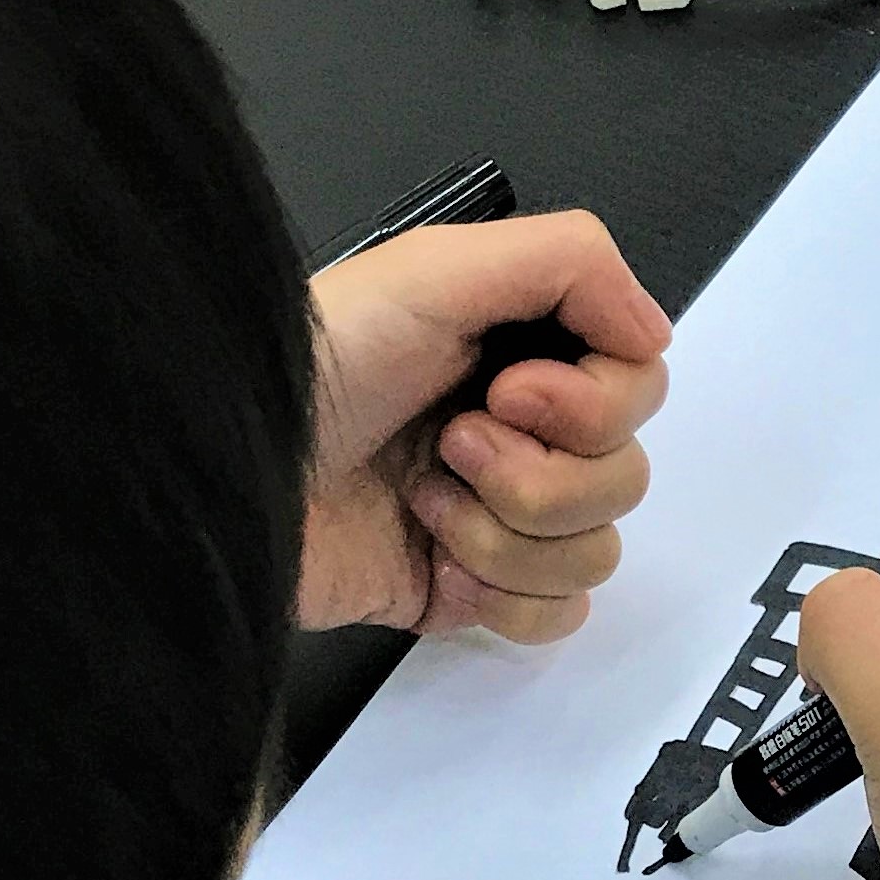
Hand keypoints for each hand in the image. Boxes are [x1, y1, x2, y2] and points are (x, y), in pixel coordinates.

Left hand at [300, 210, 670, 640]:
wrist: (223, 484)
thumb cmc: (311, 371)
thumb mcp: (432, 271)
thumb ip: (566, 262)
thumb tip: (656, 331)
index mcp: (516, 351)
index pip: (637, 388)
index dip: (592, 405)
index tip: (510, 391)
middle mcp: (517, 433)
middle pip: (626, 477)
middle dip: (540, 475)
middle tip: (450, 447)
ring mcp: (495, 520)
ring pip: (593, 552)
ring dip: (507, 534)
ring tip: (423, 502)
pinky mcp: (467, 594)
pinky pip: (555, 617)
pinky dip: (502, 596)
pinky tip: (435, 563)